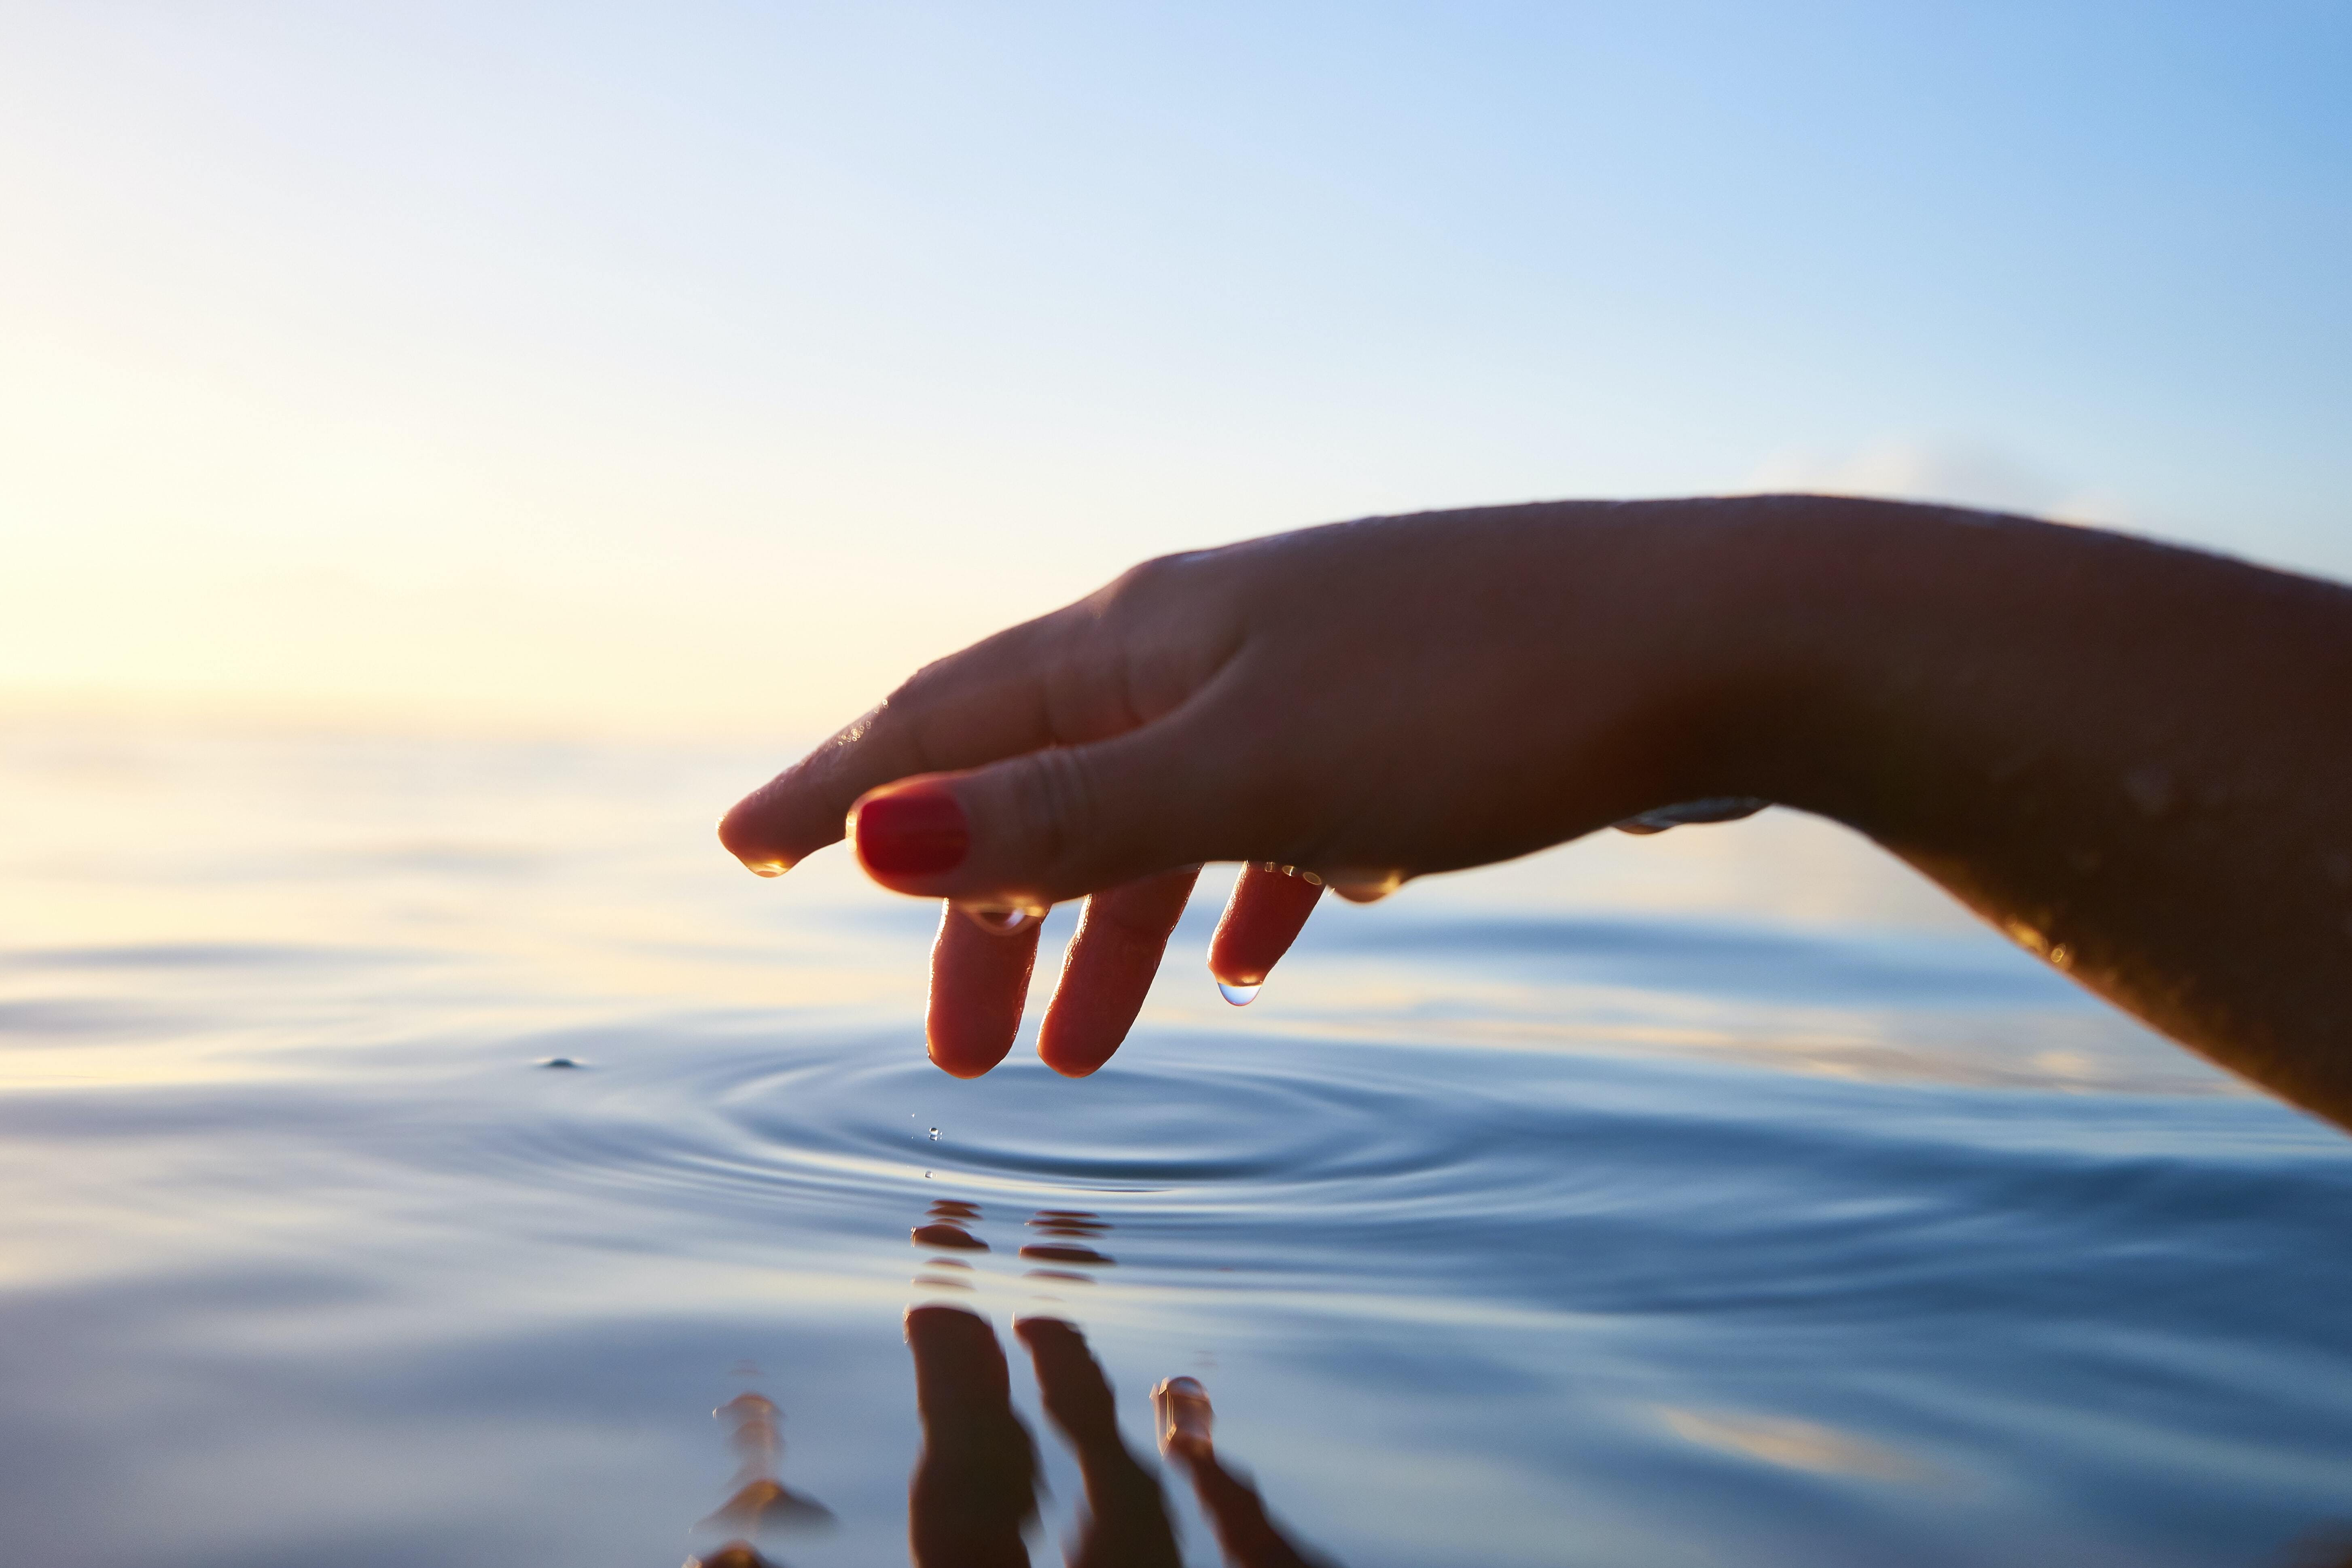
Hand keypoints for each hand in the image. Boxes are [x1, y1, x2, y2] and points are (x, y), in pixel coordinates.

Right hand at [720, 500, 1764, 1075]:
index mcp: (1144, 641)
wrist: (1714, 640)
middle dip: (986, 919)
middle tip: (958, 1054)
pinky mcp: (1399, 718)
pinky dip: (1243, 888)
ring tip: (1090, 1056)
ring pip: (1164, 815)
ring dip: (1114, 931)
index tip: (739, 847)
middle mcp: (1208, 641)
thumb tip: (877, 832)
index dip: (835, 790)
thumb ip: (1065, 808)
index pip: (940, 720)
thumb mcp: (1247, 767)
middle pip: (1044, 784)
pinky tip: (1259, 955)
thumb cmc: (1478, 700)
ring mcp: (1307, 673)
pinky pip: (1277, 814)